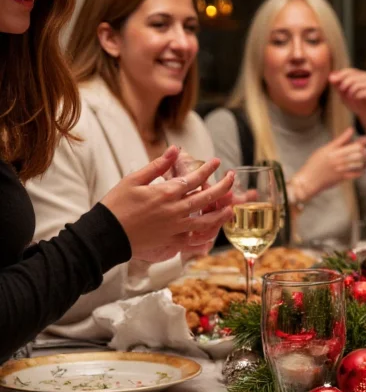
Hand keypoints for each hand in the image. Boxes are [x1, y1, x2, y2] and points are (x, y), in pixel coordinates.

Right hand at [101, 146, 234, 262]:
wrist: (106, 235)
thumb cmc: (116, 205)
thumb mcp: (133, 180)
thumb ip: (157, 166)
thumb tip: (174, 149)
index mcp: (166, 193)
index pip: (194, 178)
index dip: (208, 169)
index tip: (217, 162)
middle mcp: (175, 210)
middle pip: (206, 198)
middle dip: (223, 187)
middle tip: (232, 177)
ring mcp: (176, 228)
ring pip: (206, 221)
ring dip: (221, 214)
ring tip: (231, 207)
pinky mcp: (172, 242)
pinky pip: (194, 241)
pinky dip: (205, 238)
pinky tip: (212, 234)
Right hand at [291, 127, 365, 198]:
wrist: (309, 180)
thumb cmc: (315, 163)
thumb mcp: (325, 149)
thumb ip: (339, 141)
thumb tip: (350, 130)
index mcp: (333, 150)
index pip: (352, 145)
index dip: (361, 142)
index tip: (365, 139)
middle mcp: (338, 159)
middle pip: (358, 153)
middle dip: (365, 150)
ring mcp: (341, 169)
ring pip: (359, 163)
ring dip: (365, 160)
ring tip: (365, 158)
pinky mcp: (342, 178)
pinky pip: (356, 174)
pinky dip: (361, 170)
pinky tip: (361, 167)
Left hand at [329, 68, 365, 127]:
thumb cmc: (356, 103)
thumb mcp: (344, 93)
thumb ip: (337, 85)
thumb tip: (330, 77)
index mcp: (360, 75)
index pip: (349, 71)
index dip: (340, 75)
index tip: (332, 81)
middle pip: (352, 77)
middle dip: (344, 84)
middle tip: (341, 91)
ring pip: (357, 85)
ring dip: (350, 92)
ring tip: (349, 97)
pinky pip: (362, 92)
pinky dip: (356, 97)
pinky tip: (356, 99)